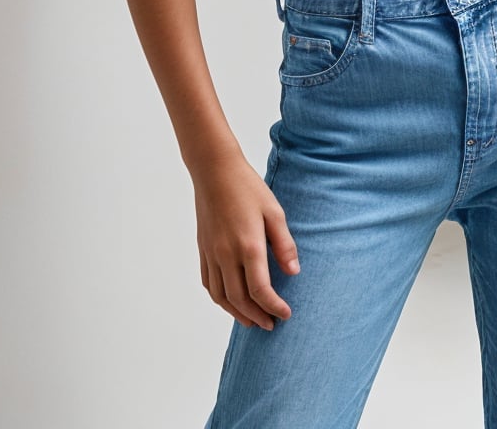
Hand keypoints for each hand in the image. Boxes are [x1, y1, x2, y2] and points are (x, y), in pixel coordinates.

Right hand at [193, 151, 299, 330]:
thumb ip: (284, 244)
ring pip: (221, 297)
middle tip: (272, 324)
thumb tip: (294, 273)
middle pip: (240, 299)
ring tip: (252, 321)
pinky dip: (220, 299)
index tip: (286, 314)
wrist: (214, 171)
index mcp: (248, 246)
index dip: (274, 307)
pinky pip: (208, 283)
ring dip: (237, 314)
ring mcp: (211, 253)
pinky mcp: (202, 249)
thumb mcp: (274, 212)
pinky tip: (231, 301)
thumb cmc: (248, 188)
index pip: (260, 290)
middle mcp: (226, 254)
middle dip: (257, 317)